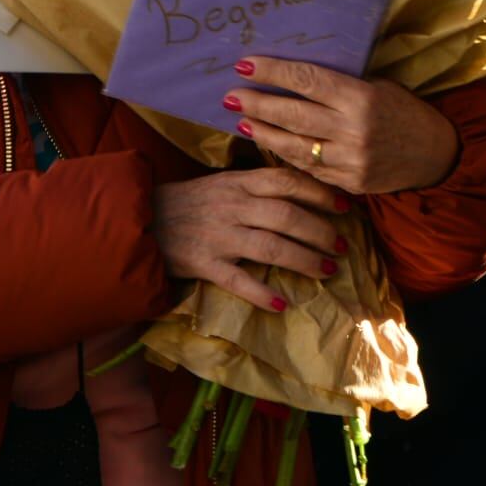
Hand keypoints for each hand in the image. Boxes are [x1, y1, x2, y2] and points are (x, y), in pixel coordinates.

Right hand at [152, 168, 348, 312]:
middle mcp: (232, 207)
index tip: (345, 205)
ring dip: (304, 260)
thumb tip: (302, 192)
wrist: (140, 221)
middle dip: (320, 231)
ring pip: (271, 247)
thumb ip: (256, 186)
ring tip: (327, 271)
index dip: (319, 192)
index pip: (285, 181)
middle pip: (286, 216)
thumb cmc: (189, 203)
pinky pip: (238, 281)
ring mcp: (218, 236)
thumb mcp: (222, 183)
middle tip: (341, 245)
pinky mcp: (204, 264)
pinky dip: (262, 294)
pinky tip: (283, 303)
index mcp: (238, 183)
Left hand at [224, 57, 458, 195]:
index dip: (273, 72)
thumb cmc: (403, 111)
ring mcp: (350, 160)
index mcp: (360, 97)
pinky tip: (269, 143)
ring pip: (294, 146)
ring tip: (241, 121)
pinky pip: (309, 168)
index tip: (245, 65)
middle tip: (230, 96)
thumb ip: (340, 86)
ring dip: (263, 132)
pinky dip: (286, 154)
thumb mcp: (377, 87)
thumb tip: (292, 76)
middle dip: (257, 104)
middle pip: (293, 114)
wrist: (435, 154)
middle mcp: (353, 130)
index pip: (307, 80)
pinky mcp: (349, 183)